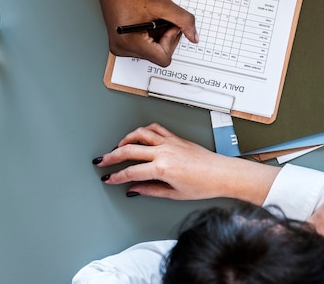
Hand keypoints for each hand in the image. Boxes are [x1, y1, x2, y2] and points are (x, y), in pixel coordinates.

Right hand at [92, 123, 278, 202]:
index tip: (108, 179)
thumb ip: (150, 190)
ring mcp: (170, 142)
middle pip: (129, 150)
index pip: (131, 172)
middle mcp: (164, 152)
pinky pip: (155, 129)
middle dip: (112, 156)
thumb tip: (134, 189)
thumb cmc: (203, 185)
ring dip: (125, 139)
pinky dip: (144, 131)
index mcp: (162, 168)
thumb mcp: (174, 194)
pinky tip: (138, 136)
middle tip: (102, 161)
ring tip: (117, 147)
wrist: (221, 173)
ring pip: (140, 134)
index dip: (116, 176)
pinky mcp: (176, 138)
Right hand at [95, 0, 198, 66]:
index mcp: (131, 44)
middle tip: (162, 17)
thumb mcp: (163, 4)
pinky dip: (151, 34)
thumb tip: (194, 36)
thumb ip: (183, 21)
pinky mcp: (122, 41)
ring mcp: (121, 46)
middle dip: (166, 37)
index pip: (163, 58)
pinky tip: (147, 19)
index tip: (168, 23)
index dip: (171, 40)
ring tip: (152, 16)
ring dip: (159, 35)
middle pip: (158, 55)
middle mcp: (123, 49)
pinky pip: (145, 45)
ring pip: (153, 51)